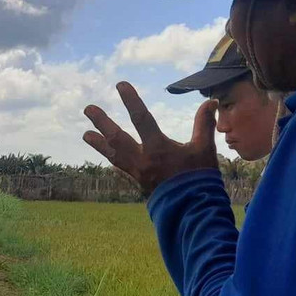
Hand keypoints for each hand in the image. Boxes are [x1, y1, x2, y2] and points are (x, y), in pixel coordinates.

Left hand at [82, 83, 219, 196]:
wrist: (193, 209)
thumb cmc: (200, 178)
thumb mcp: (205, 149)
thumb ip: (204, 124)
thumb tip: (210, 102)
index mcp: (158, 149)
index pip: (141, 119)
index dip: (131, 101)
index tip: (121, 86)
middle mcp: (143, 159)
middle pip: (117, 138)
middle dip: (102, 122)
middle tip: (88, 109)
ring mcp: (138, 172)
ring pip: (113, 154)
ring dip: (99, 144)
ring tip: (85, 135)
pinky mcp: (138, 181)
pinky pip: (121, 166)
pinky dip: (112, 158)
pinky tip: (107, 154)